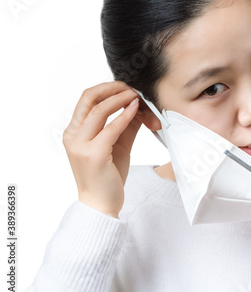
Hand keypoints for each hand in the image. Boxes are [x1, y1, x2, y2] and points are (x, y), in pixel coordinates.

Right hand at [63, 81, 159, 217]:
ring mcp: (81, 145)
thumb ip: (125, 125)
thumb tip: (138, 104)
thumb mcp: (118, 145)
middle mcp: (73, 136)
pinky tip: (136, 109)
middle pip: (89, 98)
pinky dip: (125, 115)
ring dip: (120, 98)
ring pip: (99, 109)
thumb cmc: (108, 176)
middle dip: (112, 88)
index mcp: (74, 132)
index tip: (126, 86)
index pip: (86, 99)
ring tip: (135, 95)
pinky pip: (111, 128)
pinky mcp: (93, 154)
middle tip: (131, 87)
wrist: (101, 205)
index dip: (107, 88)